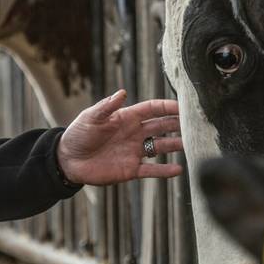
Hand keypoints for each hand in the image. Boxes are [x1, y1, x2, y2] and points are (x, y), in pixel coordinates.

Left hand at [57, 88, 182, 185]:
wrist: (67, 160)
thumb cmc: (77, 134)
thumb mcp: (90, 118)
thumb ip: (106, 107)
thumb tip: (122, 92)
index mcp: (126, 118)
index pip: (152, 109)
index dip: (167, 106)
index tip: (184, 106)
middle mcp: (134, 133)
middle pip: (162, 126)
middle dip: (179, 124)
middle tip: (196, 124)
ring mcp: (134, 151)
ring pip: (161, 146)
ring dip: (176, 145)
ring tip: (193, 144)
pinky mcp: (130, 169)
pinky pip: (152, 170)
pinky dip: (165, 170)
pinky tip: (179, 169)